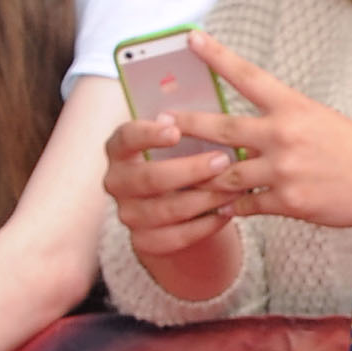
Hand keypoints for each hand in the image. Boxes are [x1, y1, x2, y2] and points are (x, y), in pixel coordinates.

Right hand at [103, 91, 246, 266]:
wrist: (176, 207)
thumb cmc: (182, 160)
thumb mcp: (181, 141)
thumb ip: (188, 128)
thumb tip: (214, 108)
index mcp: (119, 149)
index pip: (126, 138)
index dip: (148, 134)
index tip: (175, 128)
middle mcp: (116, 182)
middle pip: (150, 177)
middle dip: (190, 170)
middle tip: (223, 160)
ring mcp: (128, 214)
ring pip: (167, 209)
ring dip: (205, 199)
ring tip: (235, 188)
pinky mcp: (144, 241)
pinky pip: (177, 237)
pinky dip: (205, 225)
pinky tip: (227, 212)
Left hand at [180, 35, 351, 231]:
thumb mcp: (319, 119)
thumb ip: (280, 121)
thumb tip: (243, 131)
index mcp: (293, 107)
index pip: (248, 76)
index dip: (216, 56)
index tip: (191, 39)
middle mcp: (284, 135)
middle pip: (221, 129)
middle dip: (187, 125)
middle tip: (162, 122)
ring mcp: (284, 170)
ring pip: (227, 174)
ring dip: (207, 177)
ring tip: (185, 176)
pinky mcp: (288, 202)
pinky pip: (247, 205)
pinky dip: (235, 206)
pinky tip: (224, 208)